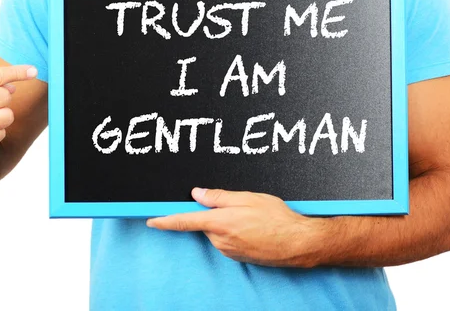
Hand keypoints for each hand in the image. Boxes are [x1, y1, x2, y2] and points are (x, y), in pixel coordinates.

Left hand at [147, 188, 327, 267]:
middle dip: (215, 213)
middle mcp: (220, 240)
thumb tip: (197, 193)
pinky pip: (227, 240)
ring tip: (252, 218)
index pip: (184, 221)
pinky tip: (254, 228)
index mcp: (219, 222)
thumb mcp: (248, 198)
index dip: (165, 220)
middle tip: (238, 205)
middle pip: (205, 223)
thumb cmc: (277, 218)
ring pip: (217, 231)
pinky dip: (235, 232)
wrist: (298, 243)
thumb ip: (219, 196)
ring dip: (227, 222)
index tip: (151, 220)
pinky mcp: (237, 257)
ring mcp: (228, 251)